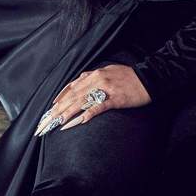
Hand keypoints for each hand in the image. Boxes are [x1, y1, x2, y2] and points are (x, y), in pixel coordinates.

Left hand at [34, 64, 150, 135]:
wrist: (150, 78)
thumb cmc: (130, 76)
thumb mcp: (110, 71)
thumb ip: (94, 77)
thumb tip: (80, 82)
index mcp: (95, 73)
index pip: (72, 87)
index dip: (60, 99)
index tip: (50, 109)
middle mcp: (98, 79)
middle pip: (73, 96)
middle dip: (58, 109)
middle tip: (46, 121)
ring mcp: (106, 89)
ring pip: (81, 101)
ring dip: (67, 113)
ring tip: (56, 123)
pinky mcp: (115, 99)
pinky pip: (97, 107)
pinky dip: (87, 114)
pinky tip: (78, 122)